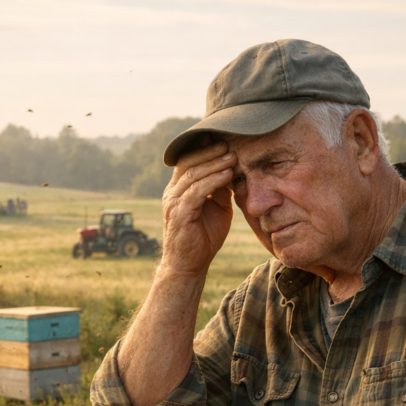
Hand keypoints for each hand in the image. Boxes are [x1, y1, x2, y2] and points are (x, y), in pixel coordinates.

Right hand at [159, 140, 234, 277]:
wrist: (188, 266)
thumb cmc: (203, 238)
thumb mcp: (217, 208)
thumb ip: (221, 189)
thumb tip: (233, 170)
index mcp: (178, 190)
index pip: (187, 161)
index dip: (203, 148)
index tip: (222, 138)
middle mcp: (172, 193)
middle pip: (188, 163)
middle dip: (209, 151)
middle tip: (228, 143)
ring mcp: (173, 203)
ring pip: (192, 174)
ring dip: (214, 163)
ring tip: (232, 156)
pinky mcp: (180, 214)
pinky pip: (197, 192)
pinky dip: (213, 181)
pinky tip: (227, 175)